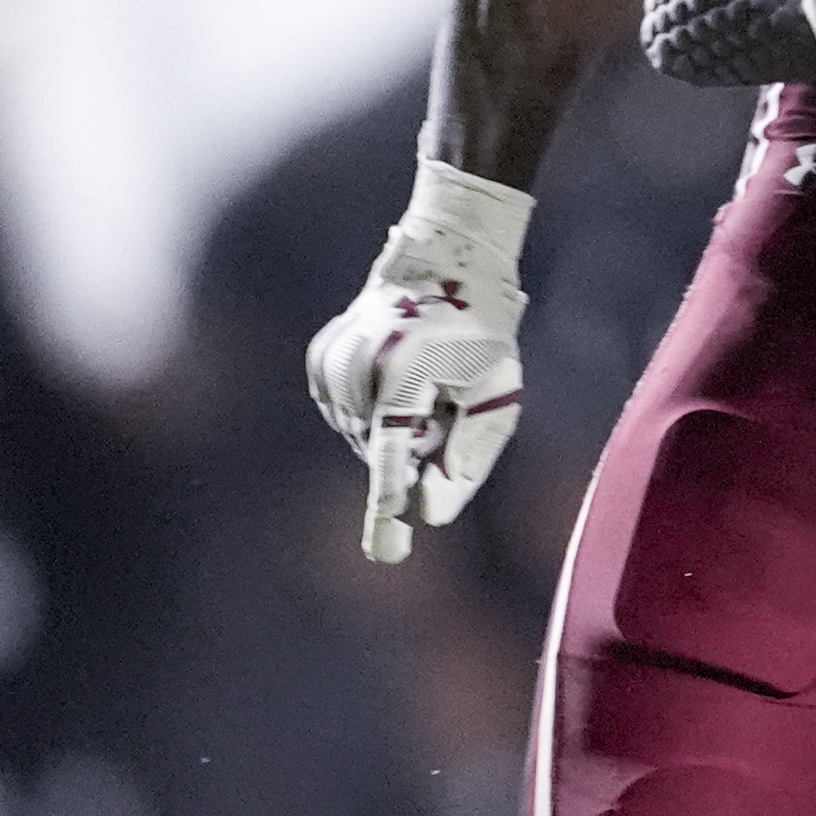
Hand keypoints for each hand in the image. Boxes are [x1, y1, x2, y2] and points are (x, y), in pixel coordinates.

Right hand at [304, 157, 530, 563]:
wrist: (441, 263)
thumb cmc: (480, 334)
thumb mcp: (494, 394)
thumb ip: (466, 457)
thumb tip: (428, 516)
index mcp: (409, 373)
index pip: (395, 453)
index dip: (391, 505)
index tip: (388, 552)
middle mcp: (361, 367)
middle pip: (383, 454)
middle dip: (416, 445)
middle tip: (446, 401)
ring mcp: (334, 365)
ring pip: (362, 439)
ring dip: (395, 428)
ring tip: (422, 382)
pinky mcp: (321, 364)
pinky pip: (345, 419)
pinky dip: (373, 413)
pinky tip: (395, 378)